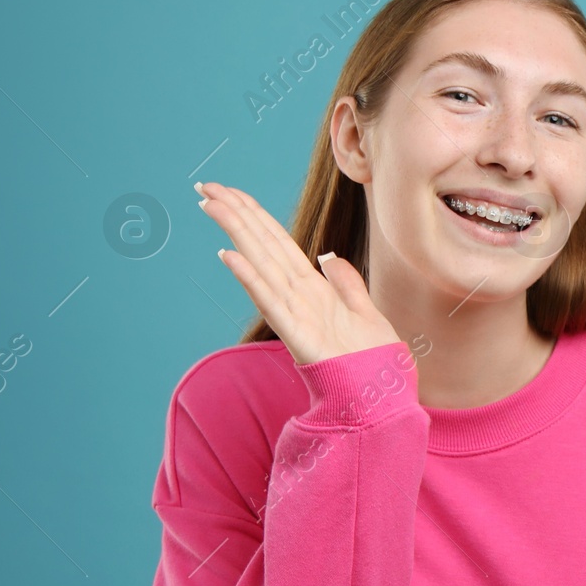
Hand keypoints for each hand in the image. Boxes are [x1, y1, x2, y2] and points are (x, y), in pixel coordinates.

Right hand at [197, 181, 400, 365]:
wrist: (381, 399)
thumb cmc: (372, 363)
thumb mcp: (366, 313)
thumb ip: (347, 285)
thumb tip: (328, 256)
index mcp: (314, 290)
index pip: (279, 243)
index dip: (255, 215)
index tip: (229, 191)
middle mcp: (299, 298)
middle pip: (263, 246)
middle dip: (236, 214)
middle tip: (204, 185)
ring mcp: (295, 315)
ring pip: (261, 265)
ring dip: (236, 233)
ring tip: (210, 204)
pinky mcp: (298, 336)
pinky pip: (271, 302)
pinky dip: (250, 279)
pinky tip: (229, 255)